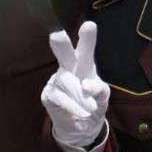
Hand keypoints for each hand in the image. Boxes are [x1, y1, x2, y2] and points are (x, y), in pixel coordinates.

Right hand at [41, 22, 109, 148]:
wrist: (82, 126)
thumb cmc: (94, 103)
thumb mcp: (103, 96)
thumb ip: (99, 90)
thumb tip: (86, 85)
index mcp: (84, 63)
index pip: (85, 48)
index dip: (86, 38)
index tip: (89, 25)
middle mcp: (69, 67)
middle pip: (65, 54)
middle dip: (62, 45)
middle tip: (56, 35)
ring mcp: (56, 80)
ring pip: (66, 81)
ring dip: (79, 96)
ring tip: (90, 107)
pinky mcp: (48, 94)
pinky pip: (59, 97)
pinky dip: (73, 105)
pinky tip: (81, 112)